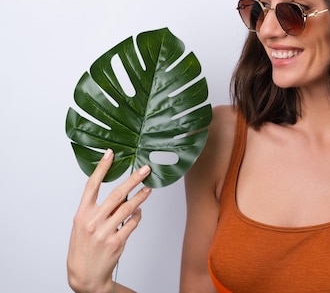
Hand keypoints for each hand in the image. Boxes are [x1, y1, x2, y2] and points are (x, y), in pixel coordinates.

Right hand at [67, 149, 151, 292]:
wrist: (84, 275)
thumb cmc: (83, 247)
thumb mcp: (82, 226)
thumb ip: (96, 210)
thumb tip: (119, 195)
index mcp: (81, 214)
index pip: (91, 186)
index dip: (101, 168)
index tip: (110, 154)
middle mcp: (93, 221)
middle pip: (117, 194)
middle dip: (133, 180)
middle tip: (145, 169)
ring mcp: (105, 232)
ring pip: (128, 208)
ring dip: (140, 197)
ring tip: (148, 190)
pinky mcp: (117, 242)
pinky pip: (132, 223)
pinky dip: (137, 216)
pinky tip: (138, 213)